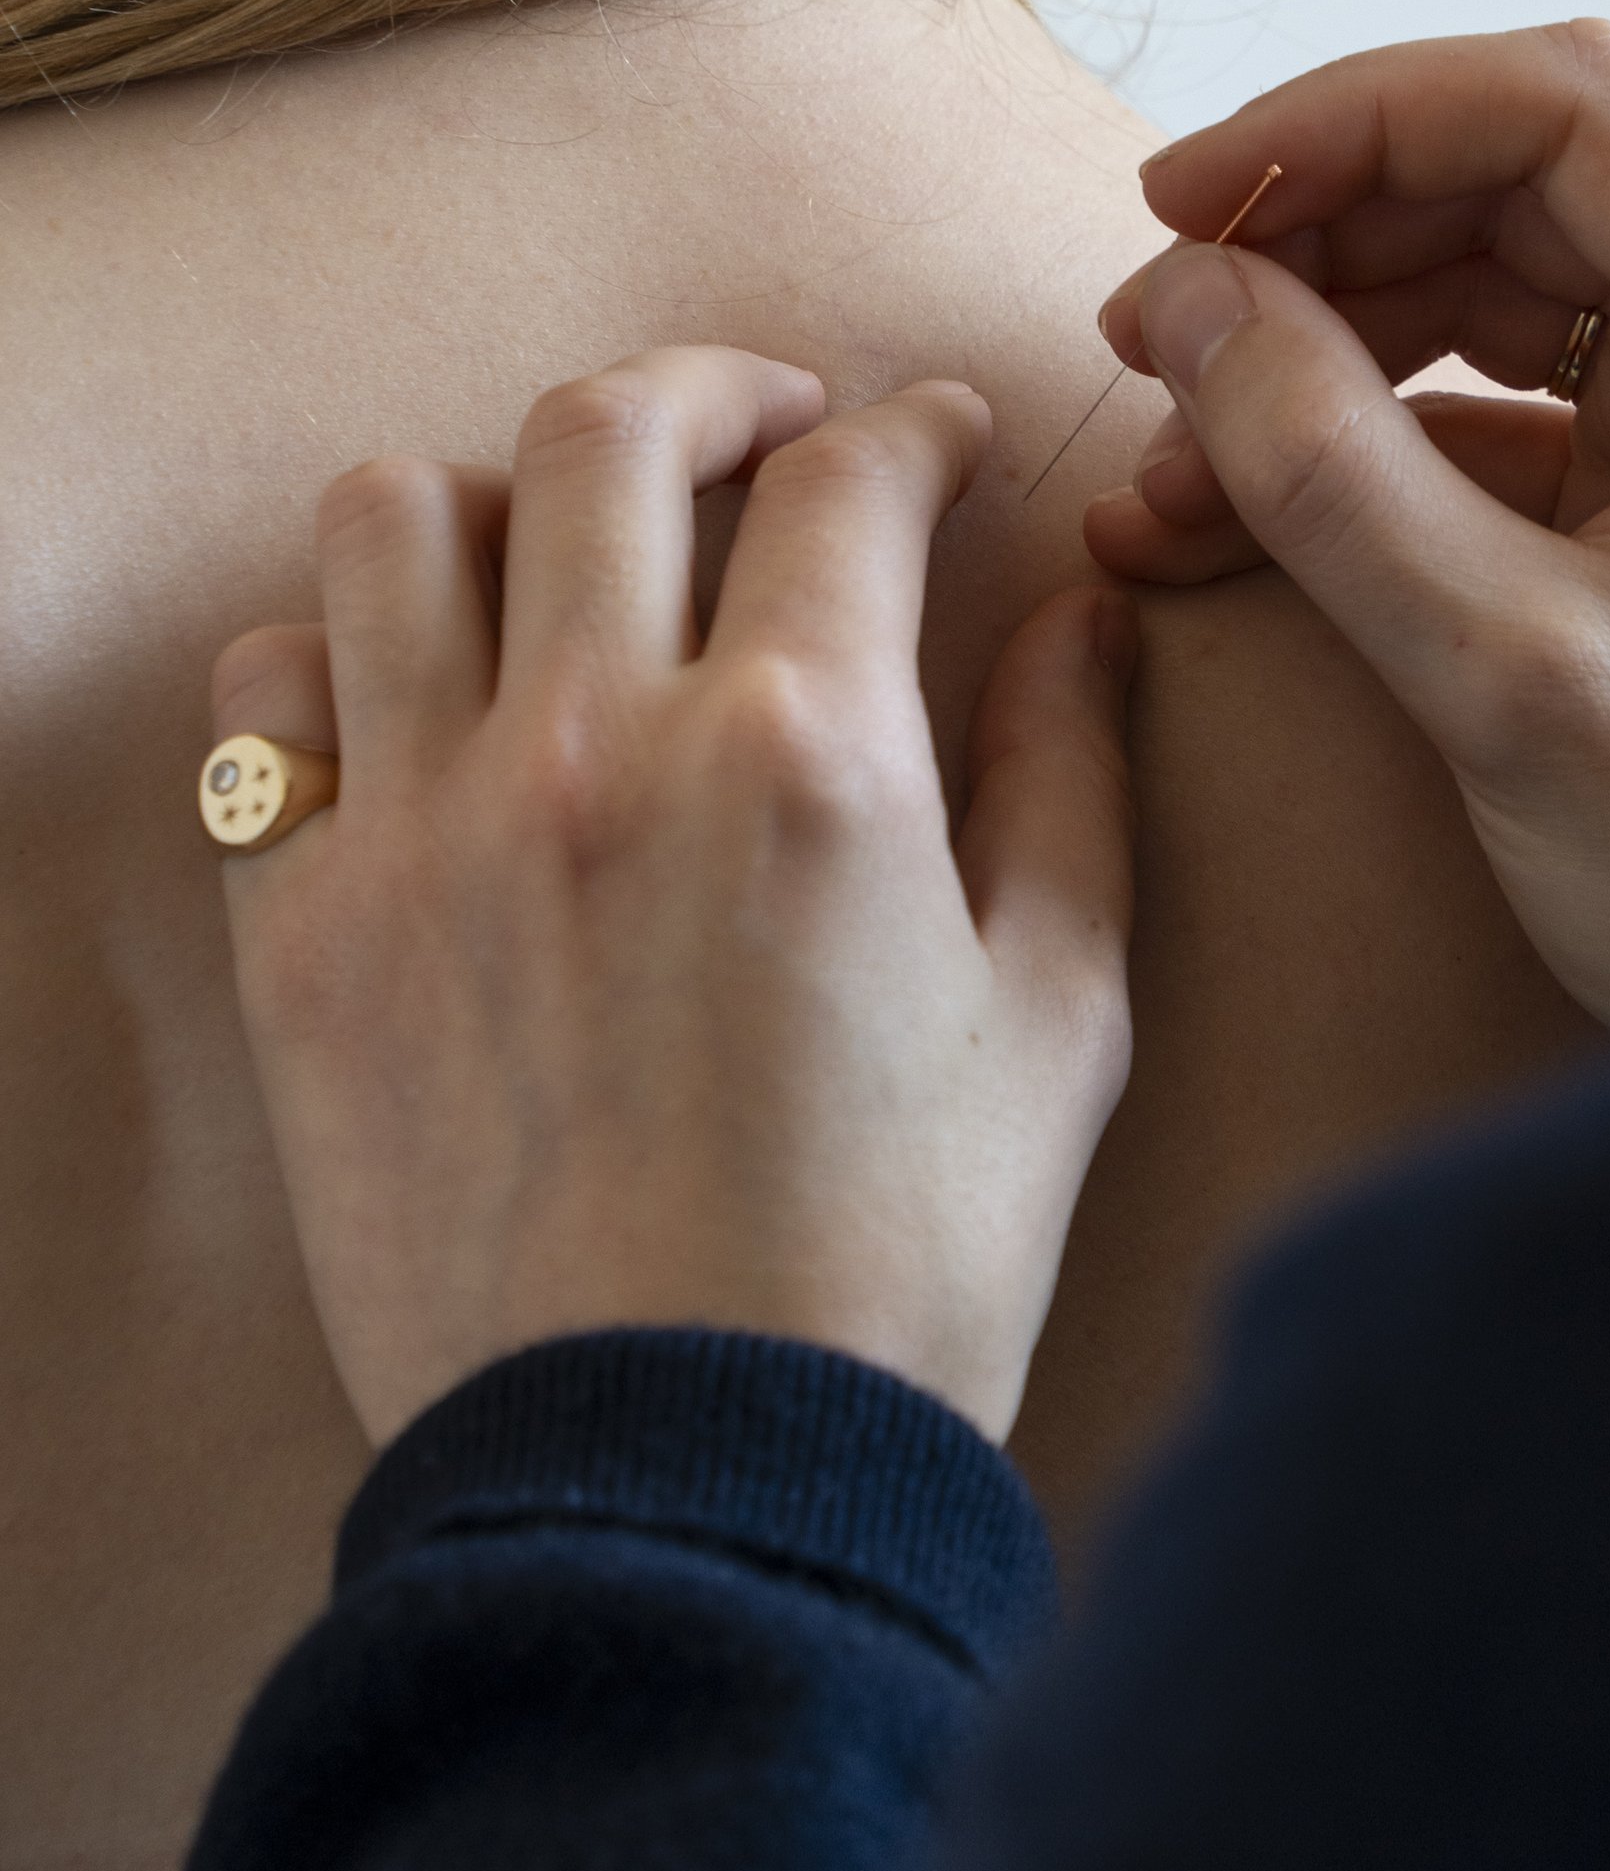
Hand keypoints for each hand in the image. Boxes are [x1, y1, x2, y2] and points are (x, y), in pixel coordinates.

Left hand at [213, 353, 1137, 1448]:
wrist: (685, 1483)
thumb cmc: (904, 1266)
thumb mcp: (1059, 1013)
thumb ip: (1069, 779)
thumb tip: (1076, 618)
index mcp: (812, 755)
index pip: (850, 482)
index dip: (910, 431)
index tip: (930, 443)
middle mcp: (601, 747)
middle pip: (612, 432)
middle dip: (711, 387)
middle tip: (769, 425)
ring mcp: (427, 827)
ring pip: (398, 512)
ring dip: (499, 490)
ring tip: (567, 543)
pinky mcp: (303, 929)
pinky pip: (271, 693)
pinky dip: (338, 647)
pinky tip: (426, 697)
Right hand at [1083, 22, 1609, 1035]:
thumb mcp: (1510, 681)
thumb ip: (1330, 475)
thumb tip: (1181, 304)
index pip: (1569, 108)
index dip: (1354, 120)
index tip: (1181, 200)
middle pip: (1523, 184)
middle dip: (1316, 239)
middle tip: (1144, 334)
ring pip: (1501, 291)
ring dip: (1325, 345)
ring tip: (1167, 446)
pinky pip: (1512, 410)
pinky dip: (1372, 442)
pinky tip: (1230, 508)